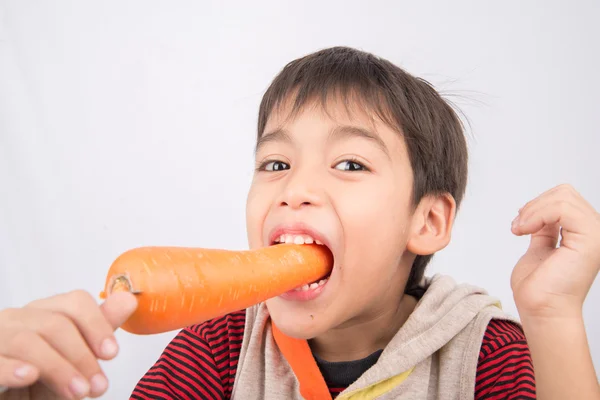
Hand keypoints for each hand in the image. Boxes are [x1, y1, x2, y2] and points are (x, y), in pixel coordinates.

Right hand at [0, 290, 136, 398]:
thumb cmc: (42, 383)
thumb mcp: (75, 359)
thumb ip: (99, 329)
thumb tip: (129, 299)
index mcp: (43, 312)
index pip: (75, 302)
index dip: (97, 325)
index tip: (112, 354)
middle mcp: (17, 319)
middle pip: (55, 324)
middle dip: (83, 356)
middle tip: (98, 386)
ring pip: (28, 341)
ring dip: (59, 368)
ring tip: (78, 392)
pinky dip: (12, 368)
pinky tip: (29, 376)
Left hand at [510, 184, 599, 318]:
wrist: (541, 309)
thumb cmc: (539, 287)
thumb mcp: (541, 247)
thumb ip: (545, 228)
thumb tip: (541, 210)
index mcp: (584, 232)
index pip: (563, 197)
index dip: (536, 205)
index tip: (519, 226)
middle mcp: (595, 230)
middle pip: (563, 192)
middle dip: (534, 206)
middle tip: (518, 227)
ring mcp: (596, 233)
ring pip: (562, 197)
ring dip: (532, 211)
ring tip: (519, 230)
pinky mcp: (591, 238)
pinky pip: (562, 207)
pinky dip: (536, 215)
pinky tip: (524, 231)